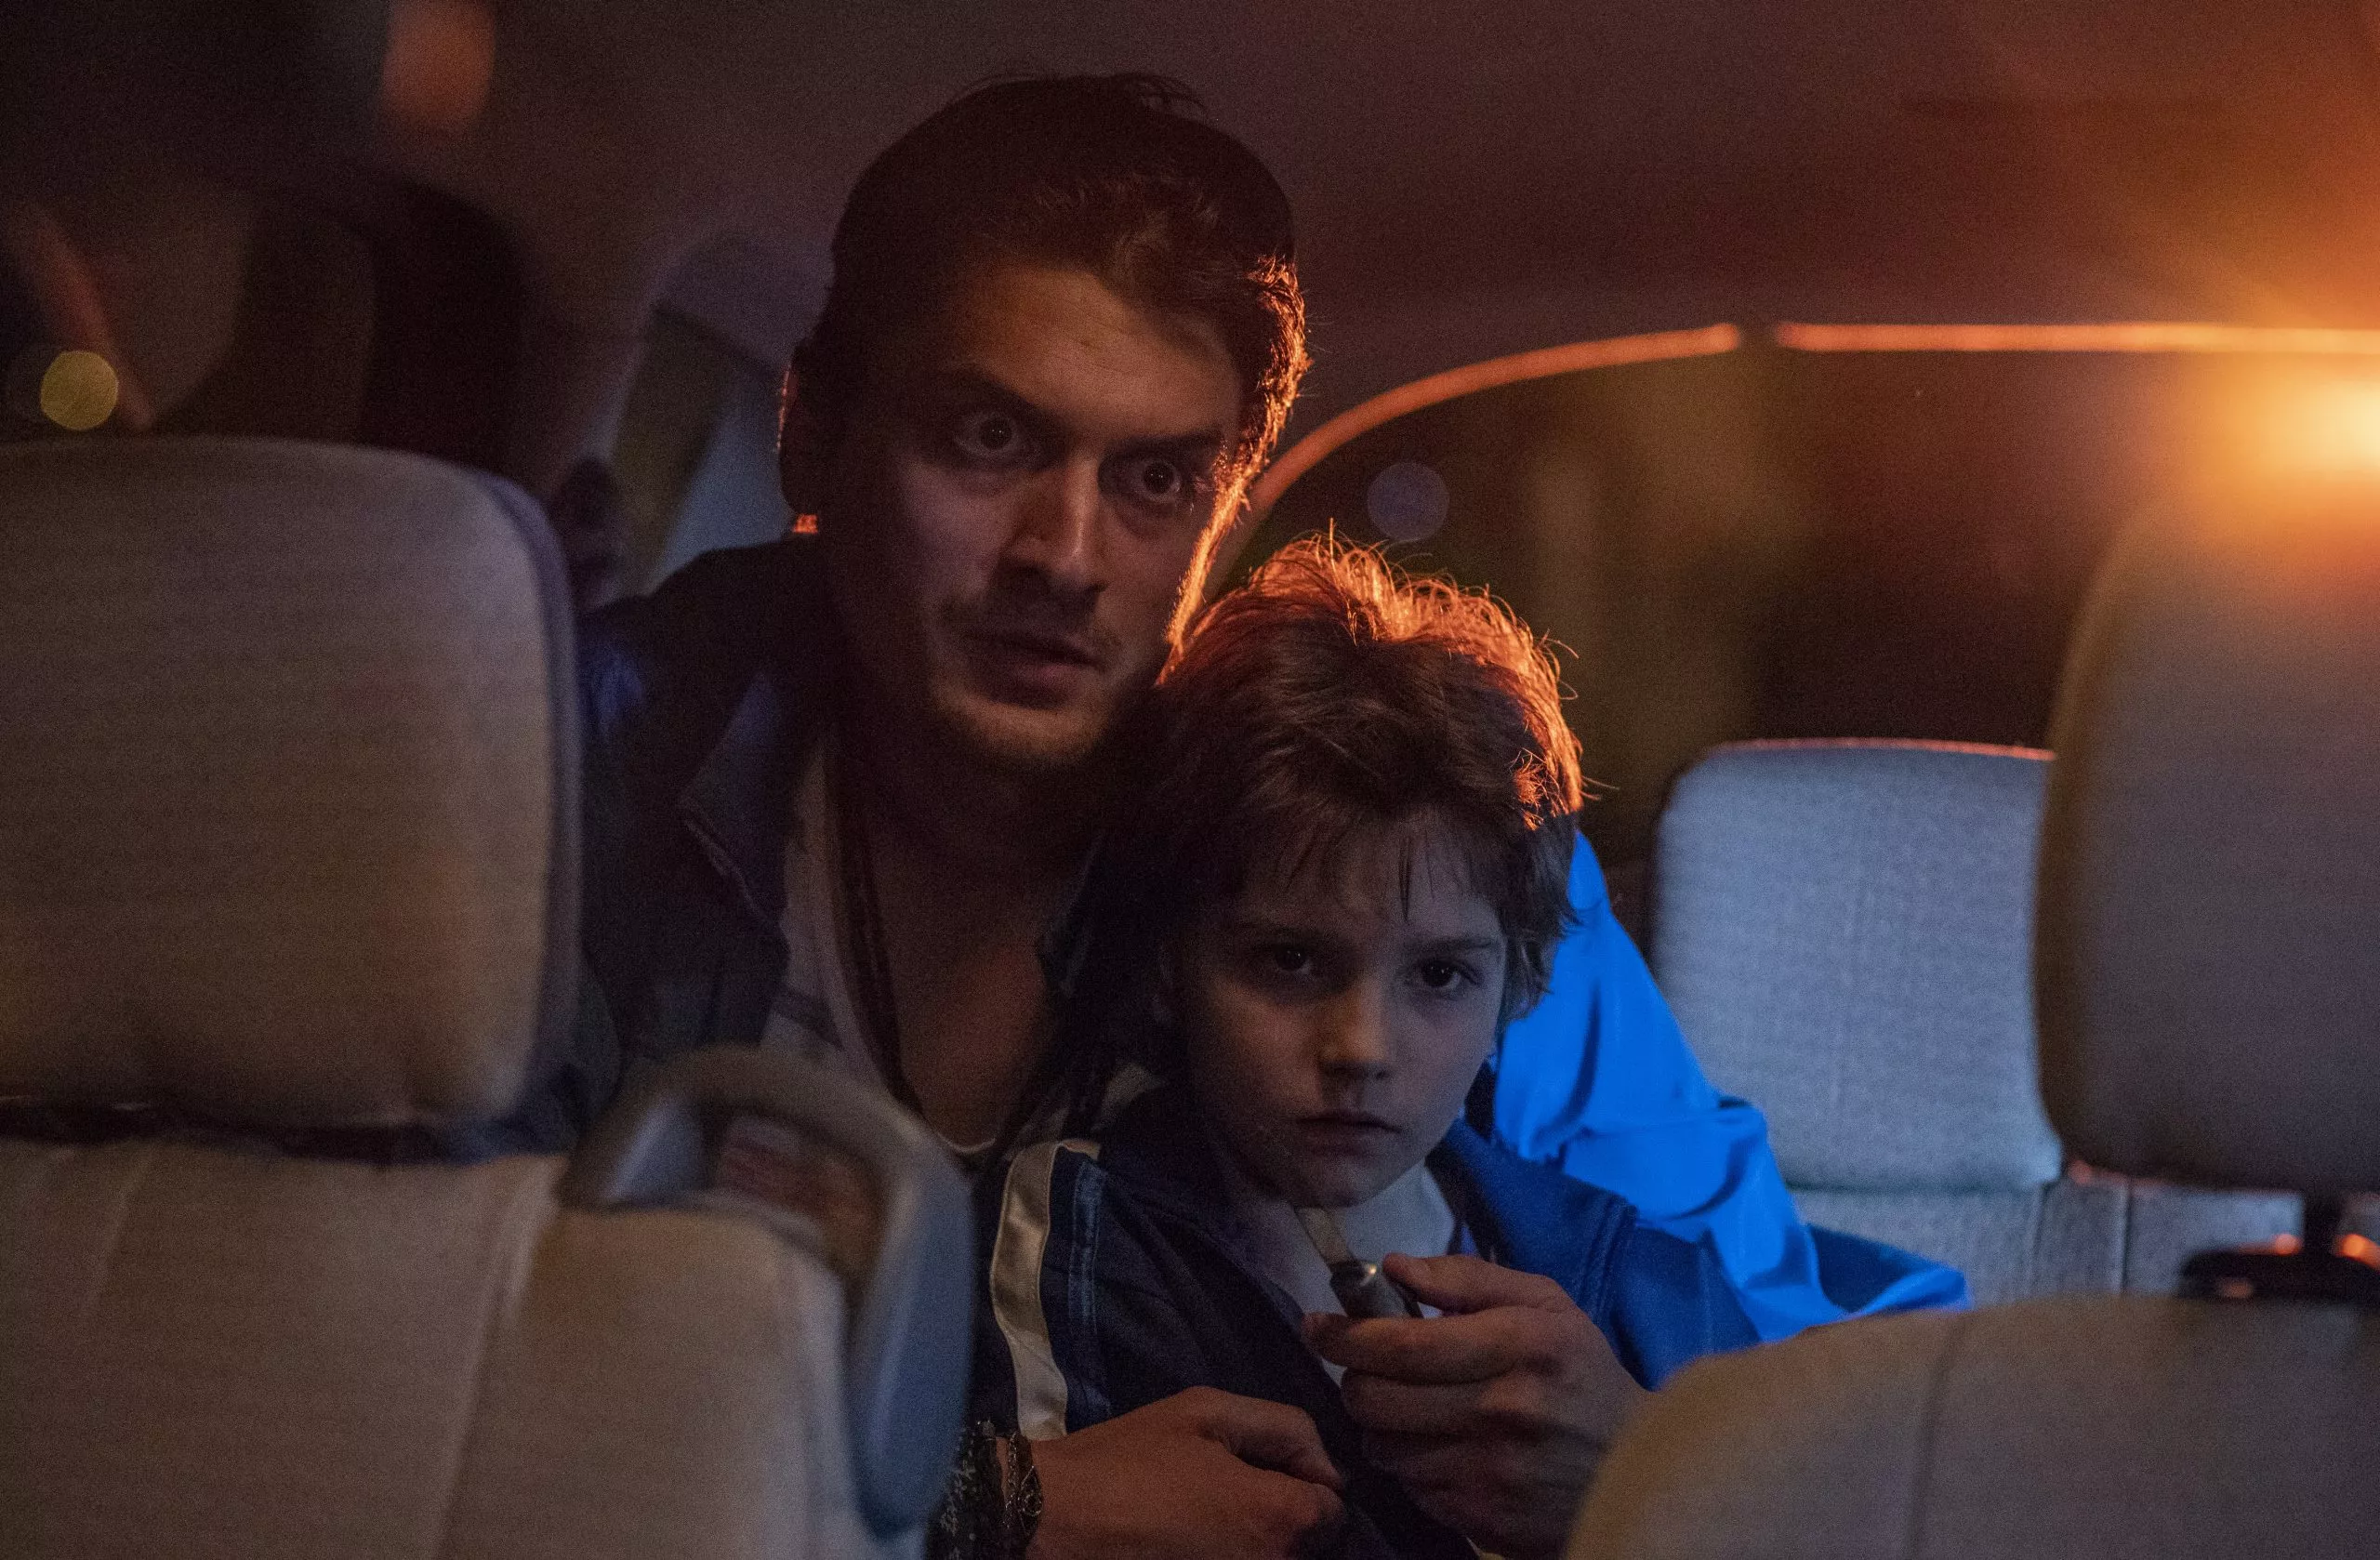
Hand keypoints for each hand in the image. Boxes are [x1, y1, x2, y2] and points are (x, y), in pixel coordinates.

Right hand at [1028, 1386, 1346, 1559]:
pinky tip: (1189, 1547)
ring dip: (1256, 1546)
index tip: (1262, 1470)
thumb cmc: (1127, 1462)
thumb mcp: (1205, 1412)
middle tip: (1225, 1495)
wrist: (1051, 1523)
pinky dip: (1227, 1559)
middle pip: (1310, 1548)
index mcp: (1281, 1520)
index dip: (1305, 1481)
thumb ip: (1285, 1428)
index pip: (1334, 1509)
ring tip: (1203, 1524)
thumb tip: (1327, 1469)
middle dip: (1284, 1520)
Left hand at [1304, 1253, 1647, 1559]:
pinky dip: (1410, 1463)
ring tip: (1409, 1408)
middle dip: (1356, 1379)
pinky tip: (1438, 1446)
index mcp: (1522, 1344)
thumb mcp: (1545, 1305)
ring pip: (1383, 1445)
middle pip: (1376, 1398)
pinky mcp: (1483, 1518)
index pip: (1403, 1343)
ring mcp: (1492, 1472)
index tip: (1318, 1324)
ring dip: (1381, 1424)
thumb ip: (1467, 1278)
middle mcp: (1504, 1410)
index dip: (1346, 1334)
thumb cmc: (1580, 1373)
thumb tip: (1394, 1267)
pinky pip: (1409, 1486)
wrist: (1636, 1468)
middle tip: (1367, 1369)